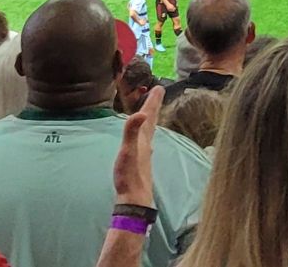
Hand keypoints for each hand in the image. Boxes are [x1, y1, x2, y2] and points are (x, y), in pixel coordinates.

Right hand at [111, 87, 161, 209]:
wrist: (134, 199)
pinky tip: (144, 139)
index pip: (149, 116)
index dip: (153, 101)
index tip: (159, 87)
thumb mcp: (128, 151)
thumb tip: (140, 114)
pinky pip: (144, 140)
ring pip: (149, 131)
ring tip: (149, 111)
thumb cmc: (130, 175)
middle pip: (151, 121)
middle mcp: (147, 144)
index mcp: (144, 139)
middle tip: (157, 92)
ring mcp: (145, 153)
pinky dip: (144, 133)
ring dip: (149, 119)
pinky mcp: (141, 161)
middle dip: (153, 106)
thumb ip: (132, 132)